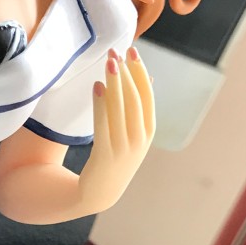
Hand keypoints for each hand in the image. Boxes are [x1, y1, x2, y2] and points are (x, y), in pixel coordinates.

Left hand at [75, 46, 155, 212]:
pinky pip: (103, 124)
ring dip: (115, 82)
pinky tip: (97, 86)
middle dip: (126, 72)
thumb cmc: (114, 158)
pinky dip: (101, 104)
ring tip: (109, 61)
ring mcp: (124, 148)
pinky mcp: (105, 155)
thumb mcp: (132, 134)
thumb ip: (138, 108)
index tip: (132, 51)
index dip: (140, 72)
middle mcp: (140, 138)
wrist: (99, 193)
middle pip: (135, 98)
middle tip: (116, 51)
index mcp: (148, 131)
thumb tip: (146, 76)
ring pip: (121, 108)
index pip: (147, 95)